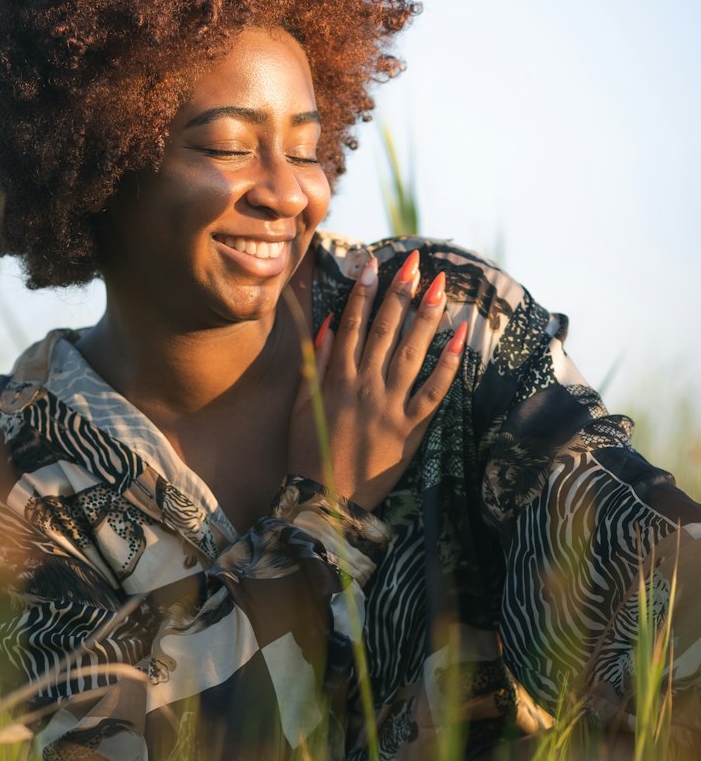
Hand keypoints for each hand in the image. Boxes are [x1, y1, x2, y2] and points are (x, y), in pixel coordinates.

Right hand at [288, 249, 466, 511]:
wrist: (324, 498)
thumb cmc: (308, 452)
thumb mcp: (302, 404)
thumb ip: (315, 362)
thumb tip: (328, 322)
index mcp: (336, 377)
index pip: (352, 323)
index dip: (365, 292)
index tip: (376, 264)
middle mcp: (364, 384)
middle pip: (385, 329)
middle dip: (401, 292)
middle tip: (416, 262)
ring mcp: (389, 405)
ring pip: (411, 351)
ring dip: (426, 315)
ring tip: (440, 285)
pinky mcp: (409, 429)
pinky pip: (433, 392)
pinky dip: (447, 364)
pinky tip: (459, 337)